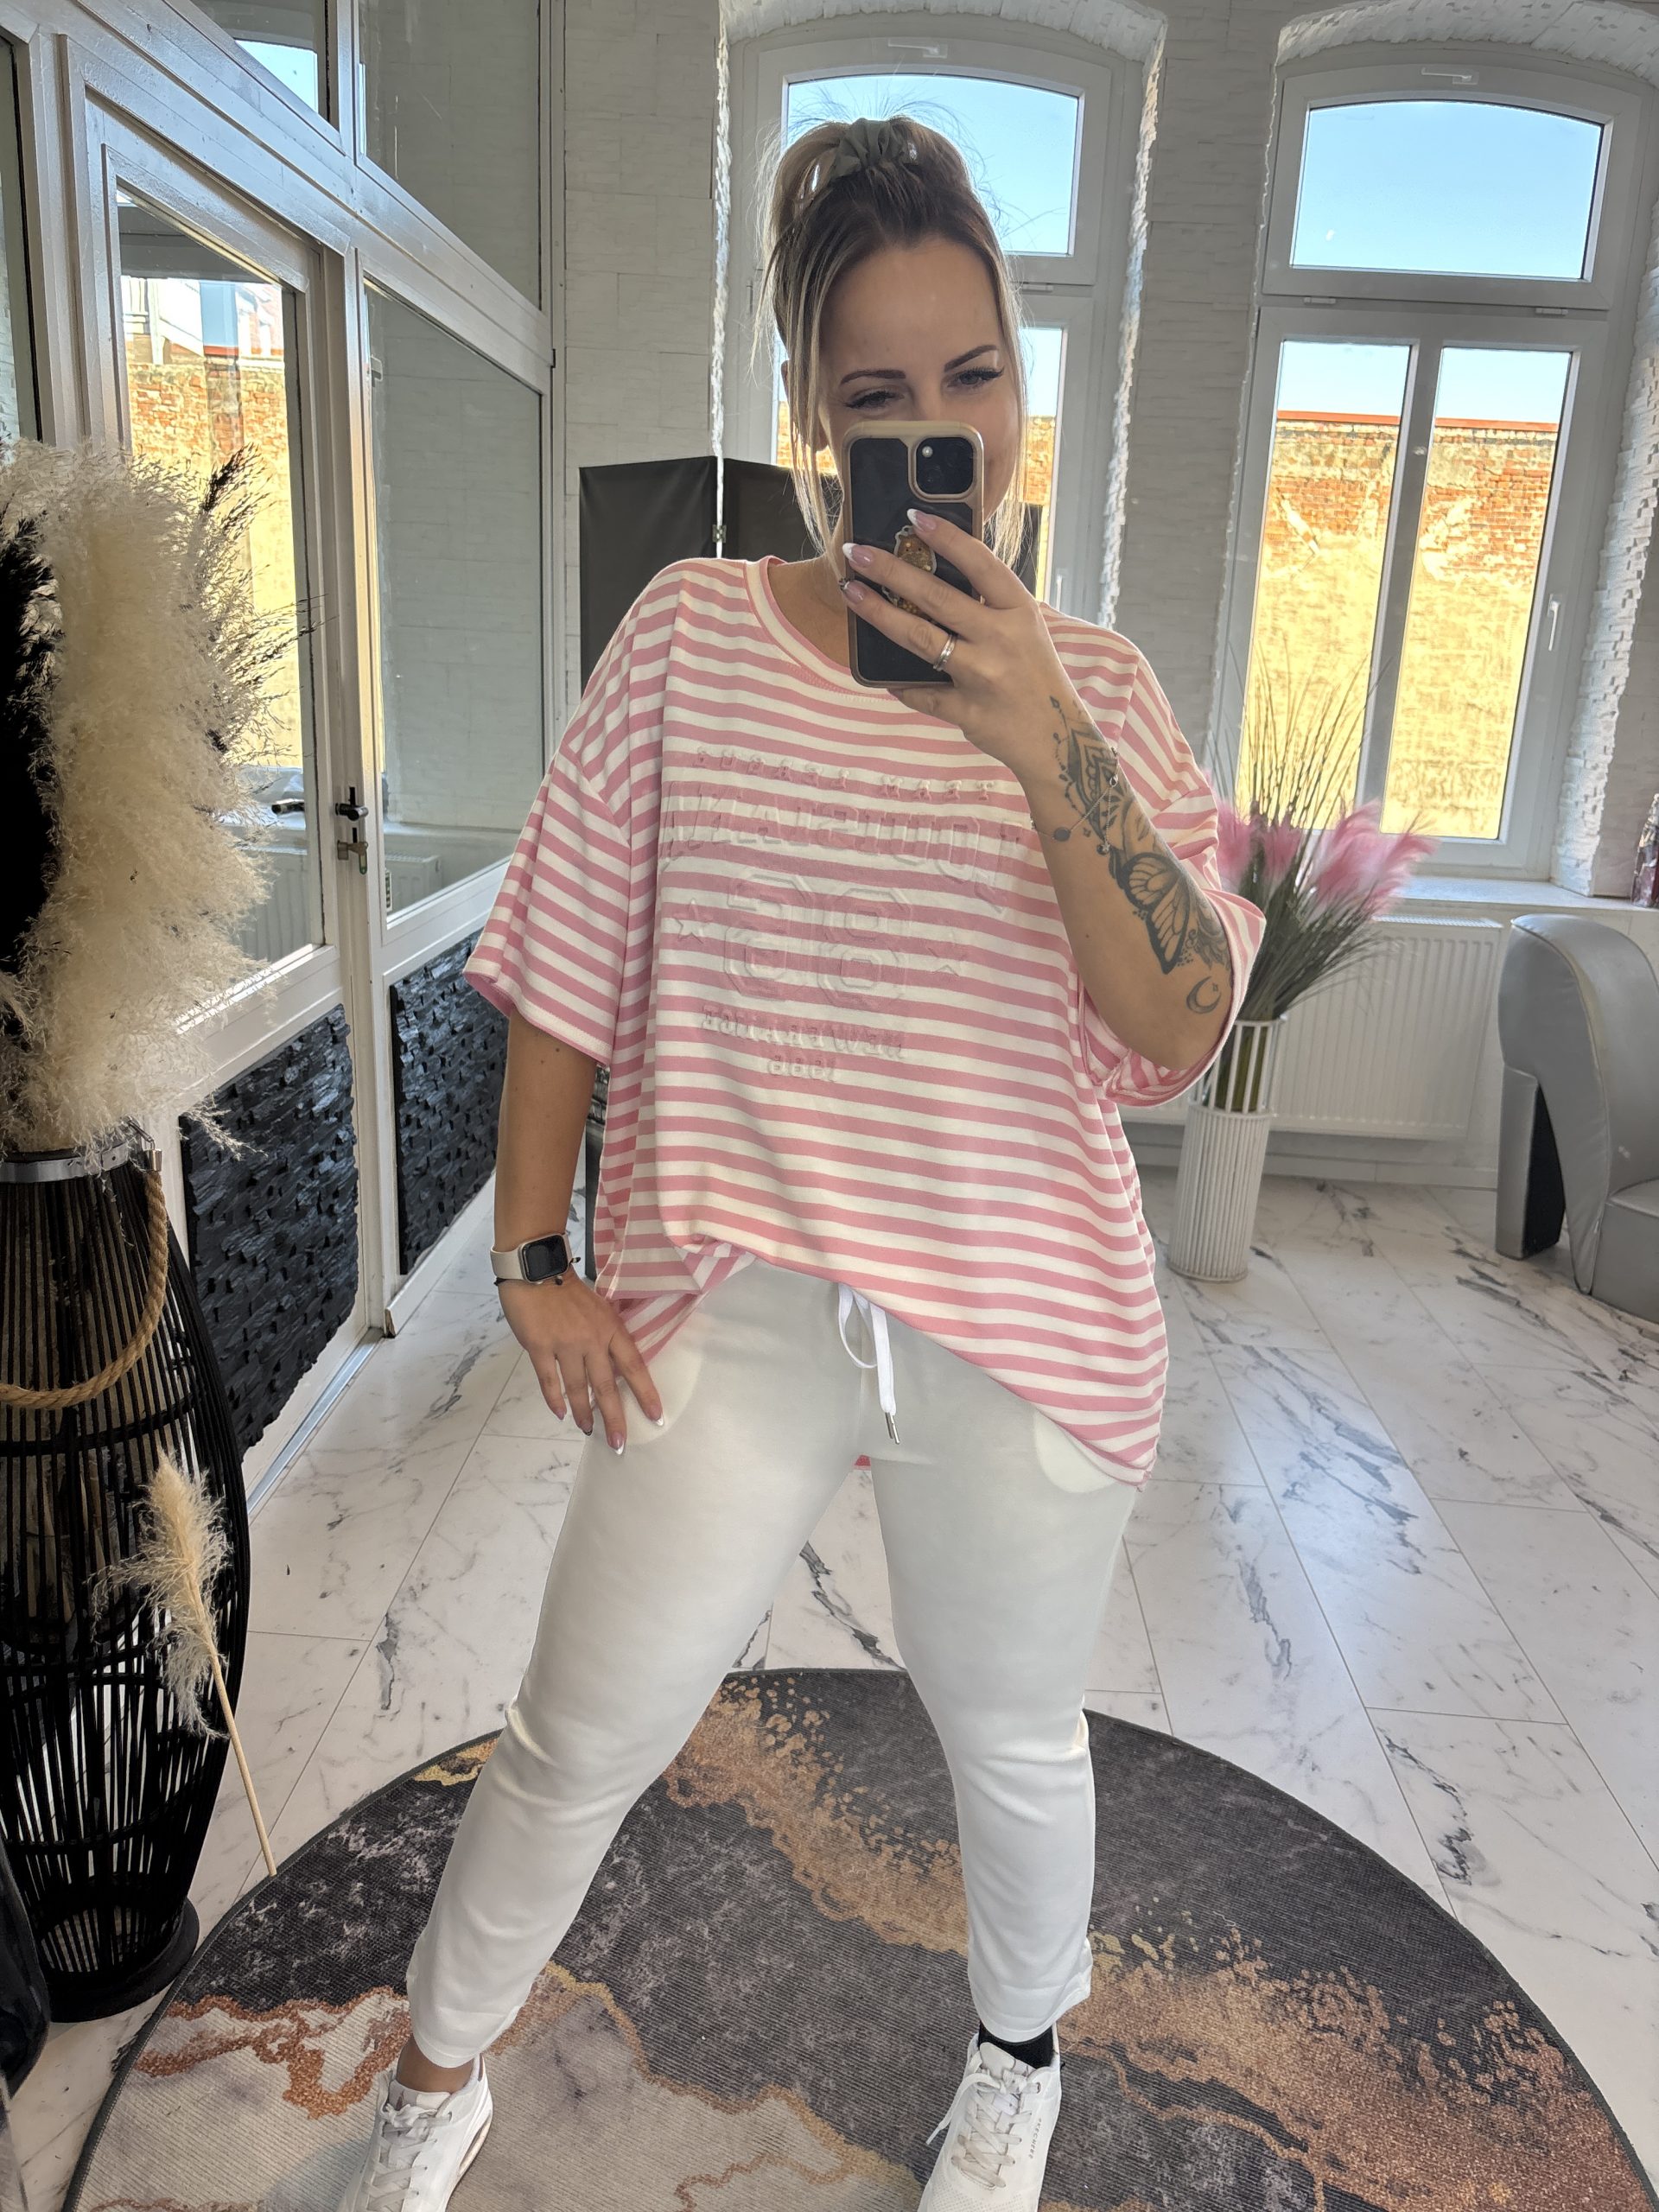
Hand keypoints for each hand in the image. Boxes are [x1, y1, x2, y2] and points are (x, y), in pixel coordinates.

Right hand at [497, 1273, 663, 1450]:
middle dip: (614, 1417)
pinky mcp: (539, 1347)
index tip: (655, 1416)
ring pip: (578, 1387)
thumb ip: (605, 1336)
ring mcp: (564, 1344)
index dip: (645, 1393)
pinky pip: (549, 1380)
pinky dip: (554, 1399)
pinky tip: (560, 1414)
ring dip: (583, 1412)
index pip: (634, 1366)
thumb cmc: (568, 1290)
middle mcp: (591, 1339)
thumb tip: (614, 1367)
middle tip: (619, 1443)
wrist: (536, 1268)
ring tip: (588, 1430)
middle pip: (606, 1385)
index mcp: (610, 1328)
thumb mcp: (598, 1309)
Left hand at [839, 508, 1083, 774]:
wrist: (1056, 738)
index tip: (914, 517)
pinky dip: (900, 684)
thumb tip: (936, 573)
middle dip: (891, 570)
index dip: (946, 538)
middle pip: (936, 597)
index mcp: (1018, 611)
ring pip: (920, 639)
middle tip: (857, 553)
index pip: (979, 563)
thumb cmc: (1035, 676)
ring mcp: (982, 675)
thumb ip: (989, 605)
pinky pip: (921, 692)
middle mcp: (1001, 638)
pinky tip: (880, 675)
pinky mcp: (966, 710)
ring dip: (879, 614)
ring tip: (851, 593)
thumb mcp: (1025, 629)